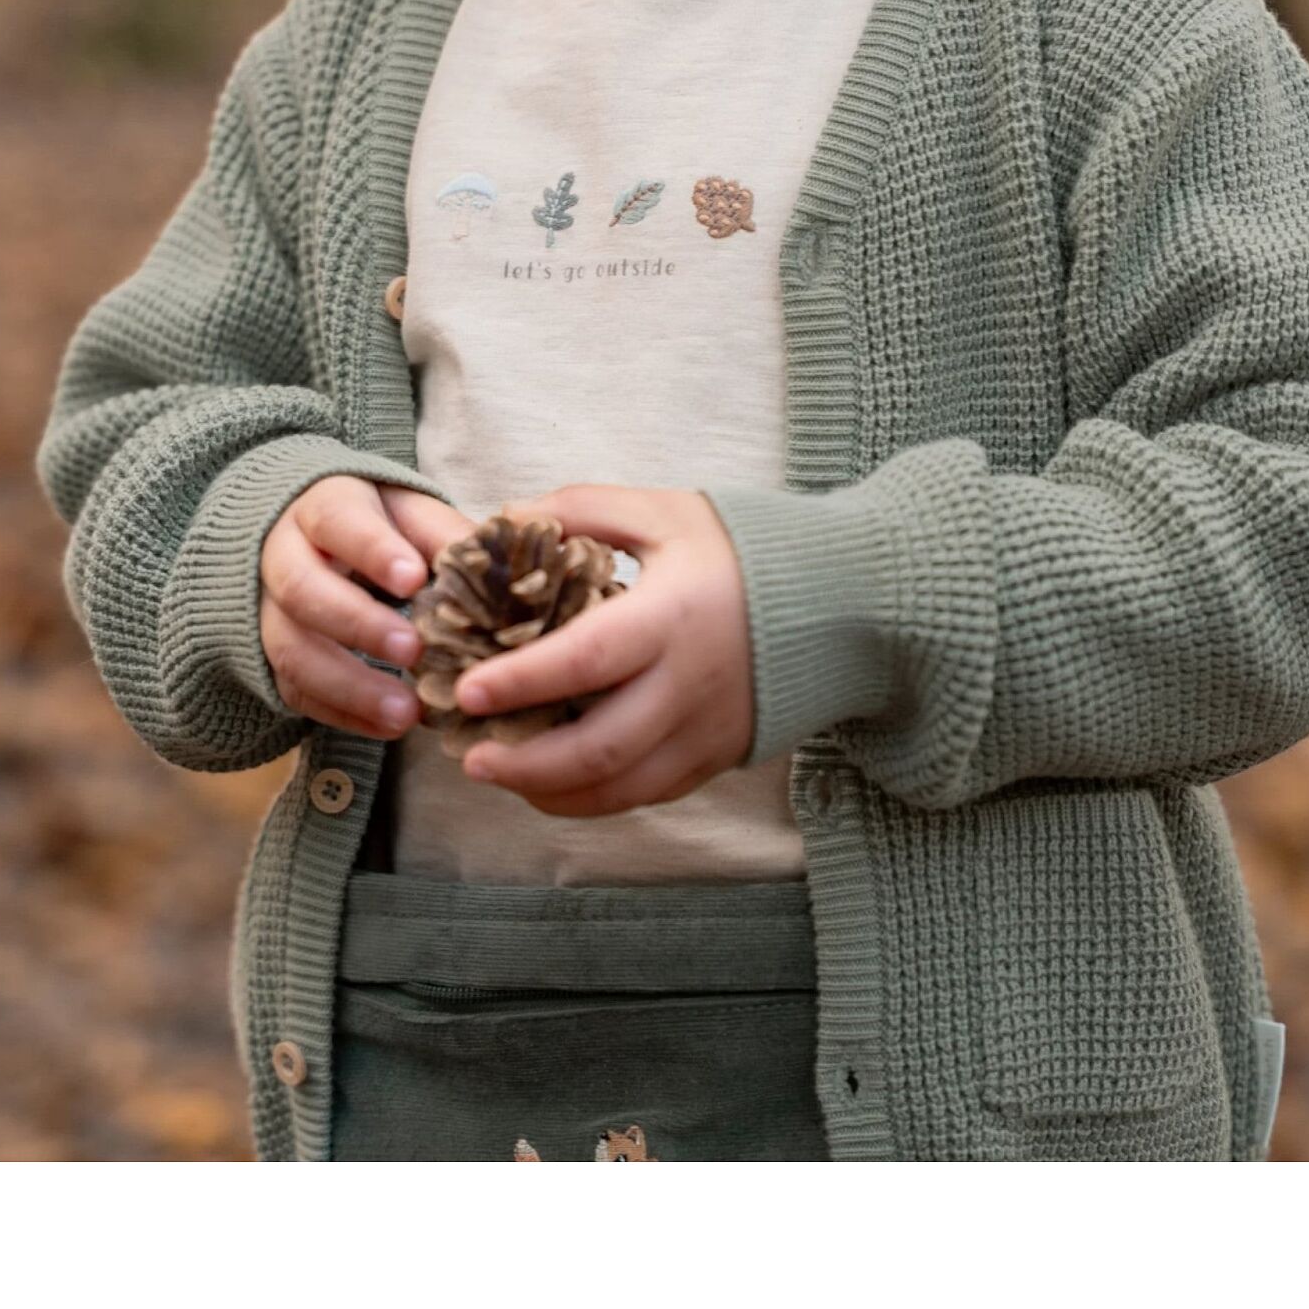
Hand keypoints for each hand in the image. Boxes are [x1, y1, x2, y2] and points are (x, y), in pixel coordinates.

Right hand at [259, 476, 474, 737]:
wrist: (316, 540)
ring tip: (406, 712)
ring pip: (290, 649)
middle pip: (302, 589)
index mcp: (321, 505)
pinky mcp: (270, 657)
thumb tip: (498, 571)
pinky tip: (389, 728)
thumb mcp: (412, 514)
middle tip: (413, 650)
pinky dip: (342, 714)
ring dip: (349, 686)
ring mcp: (267, 610)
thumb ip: (446, 537)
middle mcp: (282, 556)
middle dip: (358, 624)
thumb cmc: (379, 525)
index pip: (338, 521)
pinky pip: (294, 691)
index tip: (414, 580)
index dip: (373, 551)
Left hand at [453, 486, 753, 816]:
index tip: (467, 691)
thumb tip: (501, 522)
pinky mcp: (716, 758)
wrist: (842, 601)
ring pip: (619, 789)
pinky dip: (591, 799)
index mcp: (672, 617)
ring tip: (497, 774)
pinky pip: (646, 794)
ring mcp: (706, 732)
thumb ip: (580, 510)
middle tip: (468, 757)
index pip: (586, 661)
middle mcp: (689, 686)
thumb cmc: (741, 549)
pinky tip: (548, 783)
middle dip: (523, 763)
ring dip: (550, 791)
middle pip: (598, 748)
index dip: (522, 681)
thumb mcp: (663, 511)